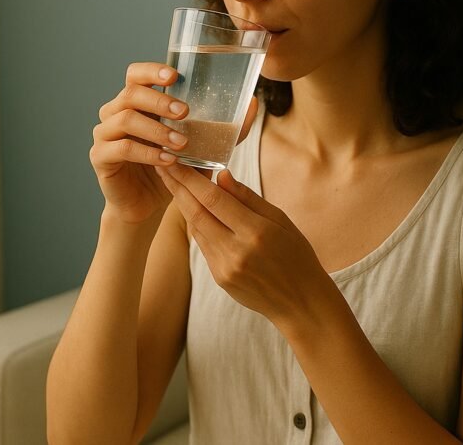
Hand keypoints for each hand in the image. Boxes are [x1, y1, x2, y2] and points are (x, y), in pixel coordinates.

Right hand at [90, 63, 258, 221]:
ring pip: (125, 119)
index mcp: (138, 102)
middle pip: (130, 93)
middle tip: (185, 111)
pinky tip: (167, 161)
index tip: (175, 76)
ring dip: (156, 129)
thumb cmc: (173, 168)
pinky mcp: (101, 157)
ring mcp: (105, 134)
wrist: (147, 205)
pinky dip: (146, 153)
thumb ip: (224, 127)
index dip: (151, 70)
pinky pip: (121, 148)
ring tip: (181, 142)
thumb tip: (254, 104)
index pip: (135, 74)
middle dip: (159, 99)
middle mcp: (116, 112)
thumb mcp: (201, 146)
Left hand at [154, 162, 332, 327]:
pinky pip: (203, 245)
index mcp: (256, 232)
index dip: (190, 178)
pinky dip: (197, 224)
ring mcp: (225, 267)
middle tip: (163, 166)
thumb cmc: (296, 256)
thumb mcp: (281, 220)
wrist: (300, 302)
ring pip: (196, 229)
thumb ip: (248, 198)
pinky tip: (193, 209)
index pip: (213, 198)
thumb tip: (221, 175)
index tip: (174, 161)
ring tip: (174, 182)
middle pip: (196, 212)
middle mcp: (236, 250)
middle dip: (177, 187)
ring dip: (183, 204)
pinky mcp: (219, 278)